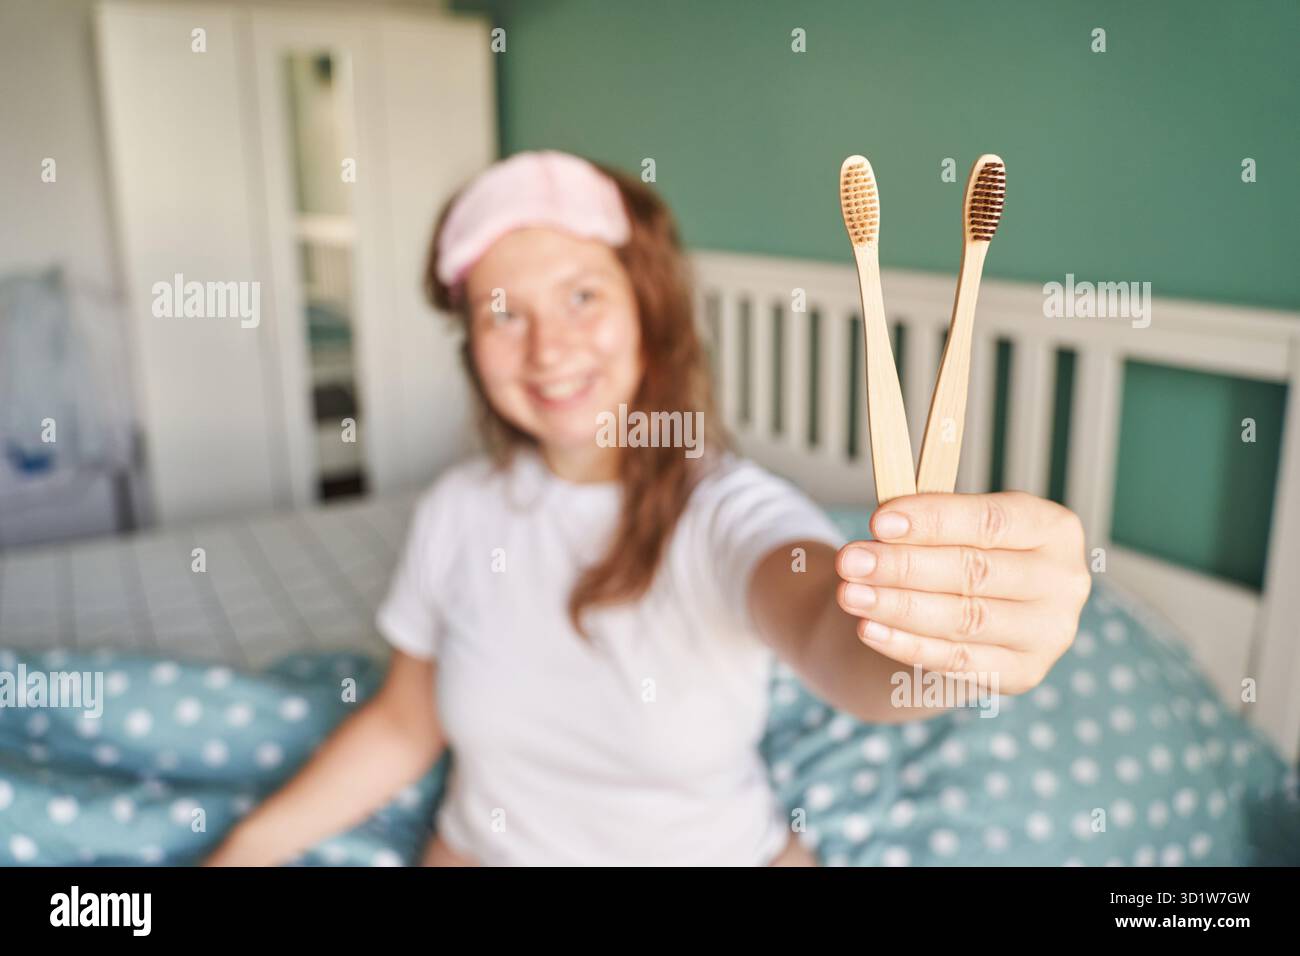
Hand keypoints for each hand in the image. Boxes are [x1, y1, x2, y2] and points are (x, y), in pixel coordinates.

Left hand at [834, 491, 1090, 694]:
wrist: (973, 616)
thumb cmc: (961, 554)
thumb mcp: (955, 527)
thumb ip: (928, 522)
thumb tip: (883, 525)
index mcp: (1054, 529)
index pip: (991, 521)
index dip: (933, 520)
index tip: (878, 521)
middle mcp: (1064, 581)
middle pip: (975, 571)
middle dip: (904, 565)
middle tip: (851, 561)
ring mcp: (1049, 633)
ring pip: (964, 619)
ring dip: (899, 607)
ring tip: (851, 595)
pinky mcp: (1023, 673)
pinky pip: (958, 661)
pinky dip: (908, 645)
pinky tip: (869, 629)